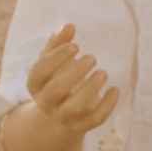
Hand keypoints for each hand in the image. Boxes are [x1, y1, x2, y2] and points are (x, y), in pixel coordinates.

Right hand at [19, 24, 121, 147]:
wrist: (60, 111)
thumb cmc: (57, 76)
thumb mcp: (53, 59)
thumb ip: (58, 42)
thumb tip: (68, 26)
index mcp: (36, 84)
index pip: (39, 72)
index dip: (56, 58)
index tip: (75, 46)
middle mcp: (46, 102)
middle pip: (54, 91)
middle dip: (74, 73)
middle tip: (92, 57)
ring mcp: (63, 115)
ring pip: (73, 108)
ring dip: (90, 90)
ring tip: (102, 72)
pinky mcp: (81, 124)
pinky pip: (93, 120)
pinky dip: (106, 106)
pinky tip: (115, 89)